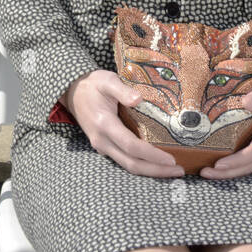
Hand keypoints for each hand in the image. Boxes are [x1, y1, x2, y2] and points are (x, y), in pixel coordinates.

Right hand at [64, 70, 184, 178]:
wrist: (72, 91)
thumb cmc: (92, 84)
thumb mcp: (107, 80)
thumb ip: (122, 90)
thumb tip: (138, 98)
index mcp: (104, 125)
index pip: (132, 146)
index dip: (152, 155)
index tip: (171, 159)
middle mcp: (102, 141)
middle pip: (132, 164)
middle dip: (156, 170)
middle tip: (179, 171)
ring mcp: (102, 146)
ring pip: (128, 166)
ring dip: (150, 171)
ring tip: (171, 170)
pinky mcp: (104, 146)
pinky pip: (124, 160)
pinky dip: (141, 165)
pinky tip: (155, 163)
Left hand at [199, 78, 251, 179]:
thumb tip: (245, 103)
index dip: (236, 161)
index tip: (218, 164)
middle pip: (249, 165)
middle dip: (227, 172)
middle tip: (204, 173)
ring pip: (249, 166)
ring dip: (230, 172)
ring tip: (207, 172)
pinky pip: (250, 161)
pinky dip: (236, 166)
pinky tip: (221, 166)